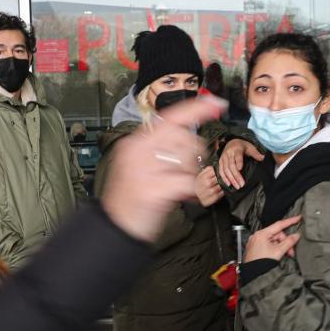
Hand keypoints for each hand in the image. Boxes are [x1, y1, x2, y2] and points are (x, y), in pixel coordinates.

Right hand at [101, 97, 224, 241]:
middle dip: (193, 155)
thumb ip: (159, 150)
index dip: (196, 109)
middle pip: (184, 138)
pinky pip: (186, 181)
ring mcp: (144, 169)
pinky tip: (183, 195)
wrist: (114, 227)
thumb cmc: (129, 200)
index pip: (170, 118)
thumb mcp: (139, 166)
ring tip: (177, 186)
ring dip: (190, 174)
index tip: (215, 103)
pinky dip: (191, 190)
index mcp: (135, 144)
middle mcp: (137, 151)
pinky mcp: (153, 189)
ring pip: (187, 160)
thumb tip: (189, 138)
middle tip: (185, 172)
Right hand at [217, 138, 264, 189]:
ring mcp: (223, 158)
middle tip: (241, 184)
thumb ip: (255, 153)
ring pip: (226, 169)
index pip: (237, 156)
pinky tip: (228, 184)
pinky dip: (224, 178)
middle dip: (236, 175)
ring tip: (237, 186)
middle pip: (231, 165)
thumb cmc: (242, 146)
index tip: (240, 169)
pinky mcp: (220, 162)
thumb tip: (262, 157)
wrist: (232, 142)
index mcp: (236, 149)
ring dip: (231, 179)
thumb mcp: (250, 147)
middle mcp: (228, 153)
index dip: (238, 162)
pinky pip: (221, 171)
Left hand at [244, 216, 301, 261]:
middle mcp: (258, 236)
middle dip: (285, 242)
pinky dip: (275, 249)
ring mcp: (256, 242)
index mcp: (262, 234)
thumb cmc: (261, 263)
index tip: (298, 218)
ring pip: (273, 240)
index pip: (279, 224)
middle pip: (277, 235)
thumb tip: (296, 236)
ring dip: (281, 247)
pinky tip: (277, 255)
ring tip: (285, 255)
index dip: (290, 221)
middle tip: (291, 251)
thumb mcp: (278, 251)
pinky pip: (268, 244)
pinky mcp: (256, 248)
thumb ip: (289, 242)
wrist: (252, 274)